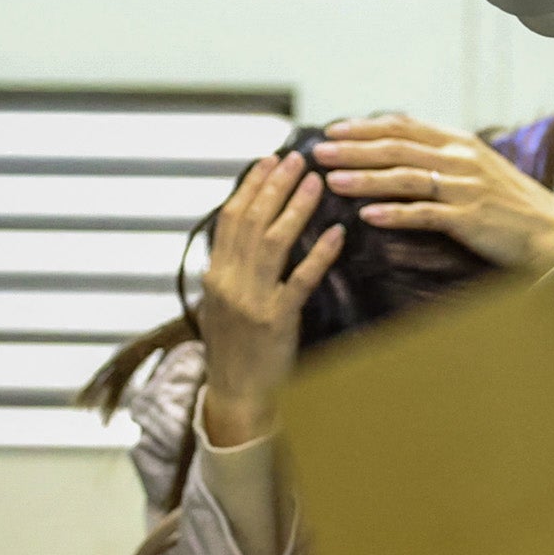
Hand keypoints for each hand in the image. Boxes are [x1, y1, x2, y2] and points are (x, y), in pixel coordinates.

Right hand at [193, 151, 343, 453]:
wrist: (236, 396)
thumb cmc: (232, 352)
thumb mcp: (218, 308)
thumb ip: (224, 275)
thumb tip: (227, 246)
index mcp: (215, 276)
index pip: (230, 219)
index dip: (250, 186)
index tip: (268, 160)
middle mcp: (229, 283)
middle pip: (251, 221)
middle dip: (274, 185)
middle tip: (297, 158)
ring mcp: (252, 301)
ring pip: (273, 242)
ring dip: (295, 208)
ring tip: (315, 182)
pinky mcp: (277, 321)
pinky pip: (301, 279)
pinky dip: (320, 253)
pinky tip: (337, 233)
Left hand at [313, 115, 553, 269]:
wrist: (552, 232)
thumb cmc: (512, 204)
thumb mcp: (478, 168)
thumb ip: (443, 157)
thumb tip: (403, 150)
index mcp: (460, 143)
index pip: (404, 126)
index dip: (365, 127)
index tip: (334, 129)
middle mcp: (460, 159)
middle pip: (396, 148)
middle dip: (352, 150)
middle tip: (318, 152)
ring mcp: (465, 188)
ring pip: (404, 178)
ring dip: (363, 179)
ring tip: (331, 182)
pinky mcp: (470, 219)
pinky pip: (424, 214)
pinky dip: (394, 214)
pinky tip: (366, 217)